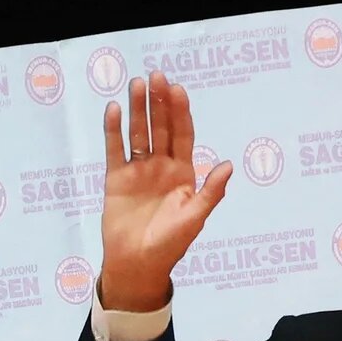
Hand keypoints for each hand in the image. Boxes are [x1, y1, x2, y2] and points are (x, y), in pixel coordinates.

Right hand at [96, 72, 231, 311]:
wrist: (138, 264)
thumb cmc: (170, 245)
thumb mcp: (195, 218)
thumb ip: (211, 192)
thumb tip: (229, 165)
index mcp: (183, 172)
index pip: (182, 135)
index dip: (180, 112)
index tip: (177, 90)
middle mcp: (161, 166)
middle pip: (160, 127)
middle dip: (158, 102)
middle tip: (156, 76)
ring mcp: (138, 170)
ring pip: (138, 133)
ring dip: (137, 109)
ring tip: (135, 84)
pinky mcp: (117, 179)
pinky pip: (115, 150)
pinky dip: (113, 130)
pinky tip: (113, 110)